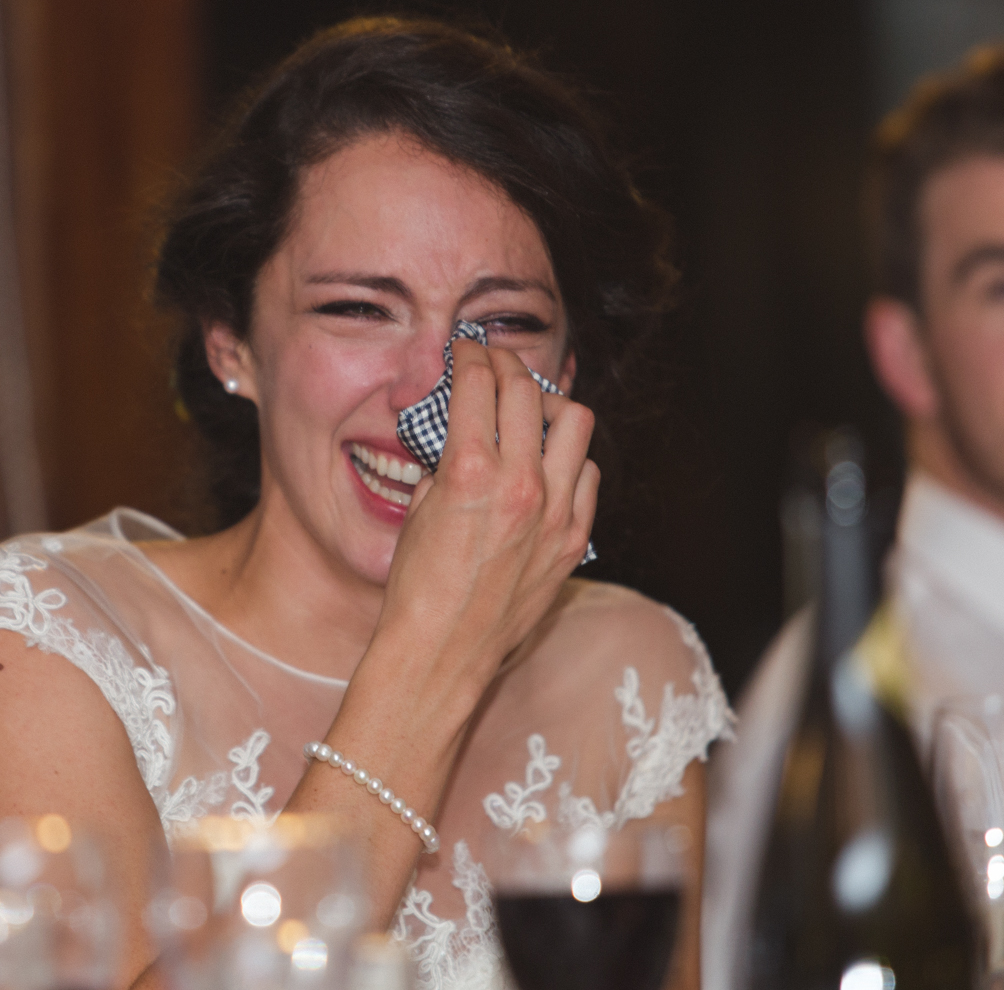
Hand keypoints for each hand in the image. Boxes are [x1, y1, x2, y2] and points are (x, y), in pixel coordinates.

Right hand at [378, 338, 598, 687]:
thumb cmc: (417, 587)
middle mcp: (520, 484)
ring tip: (530, 411)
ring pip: (575, 423)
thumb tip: (461, 432)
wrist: (442, 653)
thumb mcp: (420, 509)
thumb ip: (446, 461)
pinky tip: (547, 464)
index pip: (479, 383)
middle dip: (507, 368)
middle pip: (529, 391)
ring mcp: (555, 512)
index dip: (471, 355)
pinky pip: (586, 476)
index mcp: (471, 470)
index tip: (467, 350)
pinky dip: (568, 459)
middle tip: (495, 367)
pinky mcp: (573, 540)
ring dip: (549, 407)